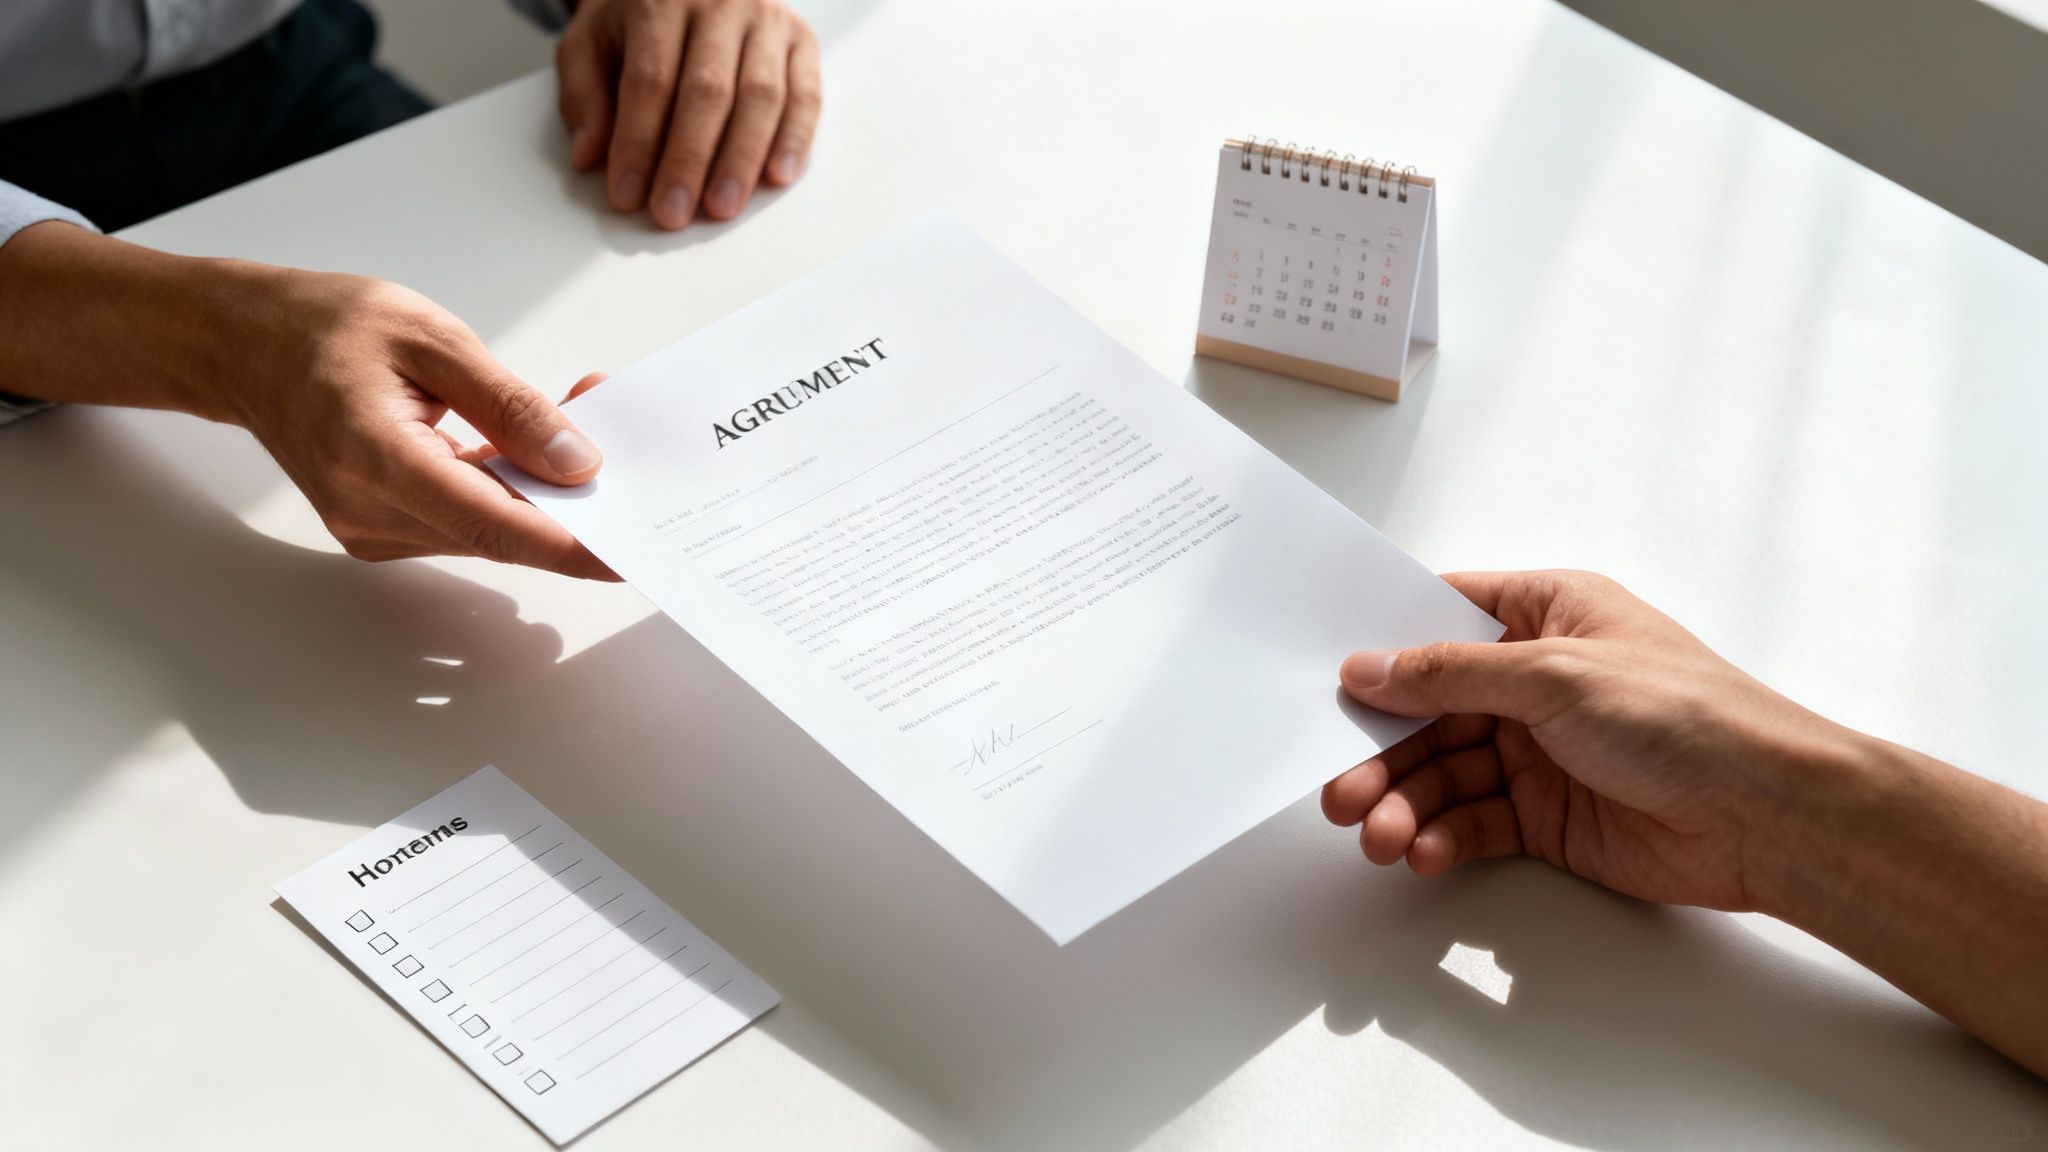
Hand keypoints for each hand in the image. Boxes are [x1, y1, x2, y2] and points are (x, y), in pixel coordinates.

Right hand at [0, 224, 613, 578]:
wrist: (241, 344)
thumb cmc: (323, 325)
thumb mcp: (431, 339)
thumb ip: (510, 404)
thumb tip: (578, 462)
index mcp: (375, 456)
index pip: (491, 522)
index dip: (568, 543)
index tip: (626, 550)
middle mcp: (369, 510)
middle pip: (499, 531)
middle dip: (572, 499)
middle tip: (624, 441)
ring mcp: (372, 527)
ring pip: (488, 530)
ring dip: (543, 491)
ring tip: (581, 419)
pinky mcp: (382, 526)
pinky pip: (465, 521)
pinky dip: (509, 490)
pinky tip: (536, 448)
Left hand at [556, 0, 821, 229]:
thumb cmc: (637, 20)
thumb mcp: (590, 43)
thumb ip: (584, 96)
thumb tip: (589, 155)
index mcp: (660, 1)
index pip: (650, 80)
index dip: (638, 143)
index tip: (627, 194)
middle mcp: (720, 4)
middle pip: (708, 91)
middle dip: (689, 160)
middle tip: (673, 211)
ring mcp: (766, 21)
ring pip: (760, 96)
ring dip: (741, 159)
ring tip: (721, 207)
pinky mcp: (800, 41)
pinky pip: (805, 95)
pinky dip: (794, 139)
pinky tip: (776, 176)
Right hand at [1321, 570, 1854, 910]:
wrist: (1767, 816)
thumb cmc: (1687, 717)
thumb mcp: (1554, 675)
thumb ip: (1452, 673)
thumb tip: (1369, 668)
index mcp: (1549, 614)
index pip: (1443, 617)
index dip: (1384, 648)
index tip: (1329, 682)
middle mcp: (1538, 678)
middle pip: (1430, 709)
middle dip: (1382, 750)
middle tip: (1340, 790)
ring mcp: (1541, 750)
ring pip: (1444, 773)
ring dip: (1405, 802)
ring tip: (1379, 835)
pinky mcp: (1548, 816)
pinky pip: (1474, 822)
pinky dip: (1442, 837)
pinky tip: (1424, 851)